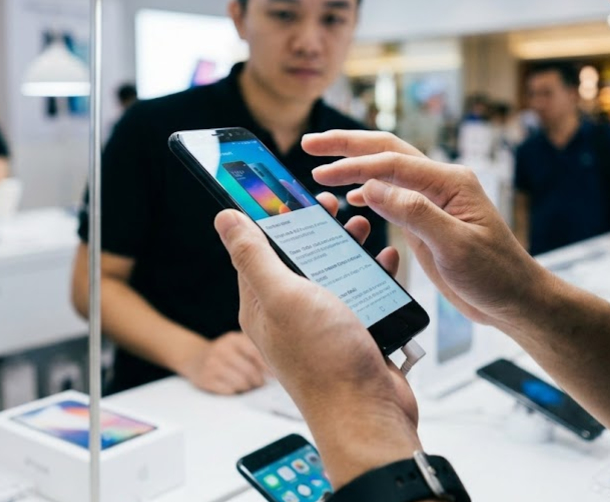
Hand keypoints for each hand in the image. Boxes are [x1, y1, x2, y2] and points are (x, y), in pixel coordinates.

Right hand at [182, 331, 269, 394]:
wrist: (194, 357)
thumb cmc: (224, 353)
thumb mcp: (236, 344)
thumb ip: (254, 350)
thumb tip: (277, 368)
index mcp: (232, 339)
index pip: (255, 353)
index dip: (268, 367)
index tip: (275, 375)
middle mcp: (221, 350)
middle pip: (249, 371)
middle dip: (258, 381)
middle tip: (261, 384)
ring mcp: (212, 365)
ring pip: (240, 382)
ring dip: (248, 387)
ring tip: (248, 386)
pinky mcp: (205, 379)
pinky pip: (228, 390)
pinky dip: (235, 391)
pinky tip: (235, 388)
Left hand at [215, 193, 420, 487]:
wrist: (368, 413)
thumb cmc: (325, 361)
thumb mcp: (283, 295)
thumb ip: (254, 255)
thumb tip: (224, 219)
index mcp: (262, 305)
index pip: (257, 251)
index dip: (273, 220)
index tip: (291, 195)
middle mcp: (289, 315)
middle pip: (299, 259)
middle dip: (316, 230)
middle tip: (334, 206)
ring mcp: (322, 326)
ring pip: (332, 274)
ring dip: (346, 247)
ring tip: (362, 225)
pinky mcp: (353, 335)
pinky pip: (361, 295)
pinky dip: (374, 274)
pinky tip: (386, 259)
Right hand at [304, 130, 551, 330]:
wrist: (516, 299)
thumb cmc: (495, 274)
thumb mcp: (454, 245)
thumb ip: (414, 212)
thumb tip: (371, 186)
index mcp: (450, 182)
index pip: (392, 163)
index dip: (354, 165)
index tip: (321, 172)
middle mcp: (441, 184)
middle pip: (387, 151)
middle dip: (347, 145)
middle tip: (310, 144)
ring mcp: (434, 201)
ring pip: (387, 171)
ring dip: (354, 164)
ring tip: (320, 163)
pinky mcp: (428, 221)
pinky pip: (393, 196)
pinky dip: (368, 190)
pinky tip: (351, 198)